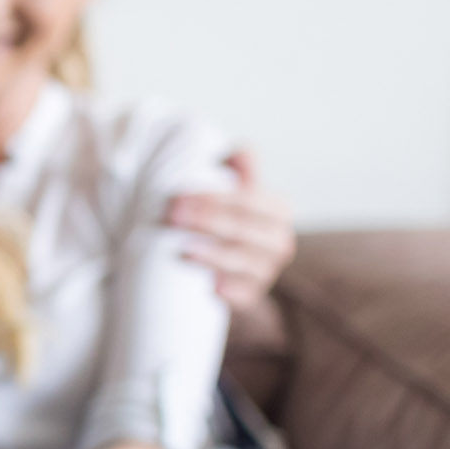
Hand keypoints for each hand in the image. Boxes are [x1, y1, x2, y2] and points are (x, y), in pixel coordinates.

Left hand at [167, 148, 295, 308]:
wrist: (224, 257)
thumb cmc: (226, 214)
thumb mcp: (233, 185)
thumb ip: (238, 164)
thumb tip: (241, 152)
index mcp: (277, 210)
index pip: (249, 200)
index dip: (215, 198)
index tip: (178, 196)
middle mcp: (278, 242)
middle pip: (244, 230)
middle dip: (207, 221)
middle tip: (171, 216)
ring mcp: (266, 272)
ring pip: (244, 263)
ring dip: (213, 256)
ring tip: (183, 249)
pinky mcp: (250, 295)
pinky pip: (245, 296)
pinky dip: (230, 292)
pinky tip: (210, 286)